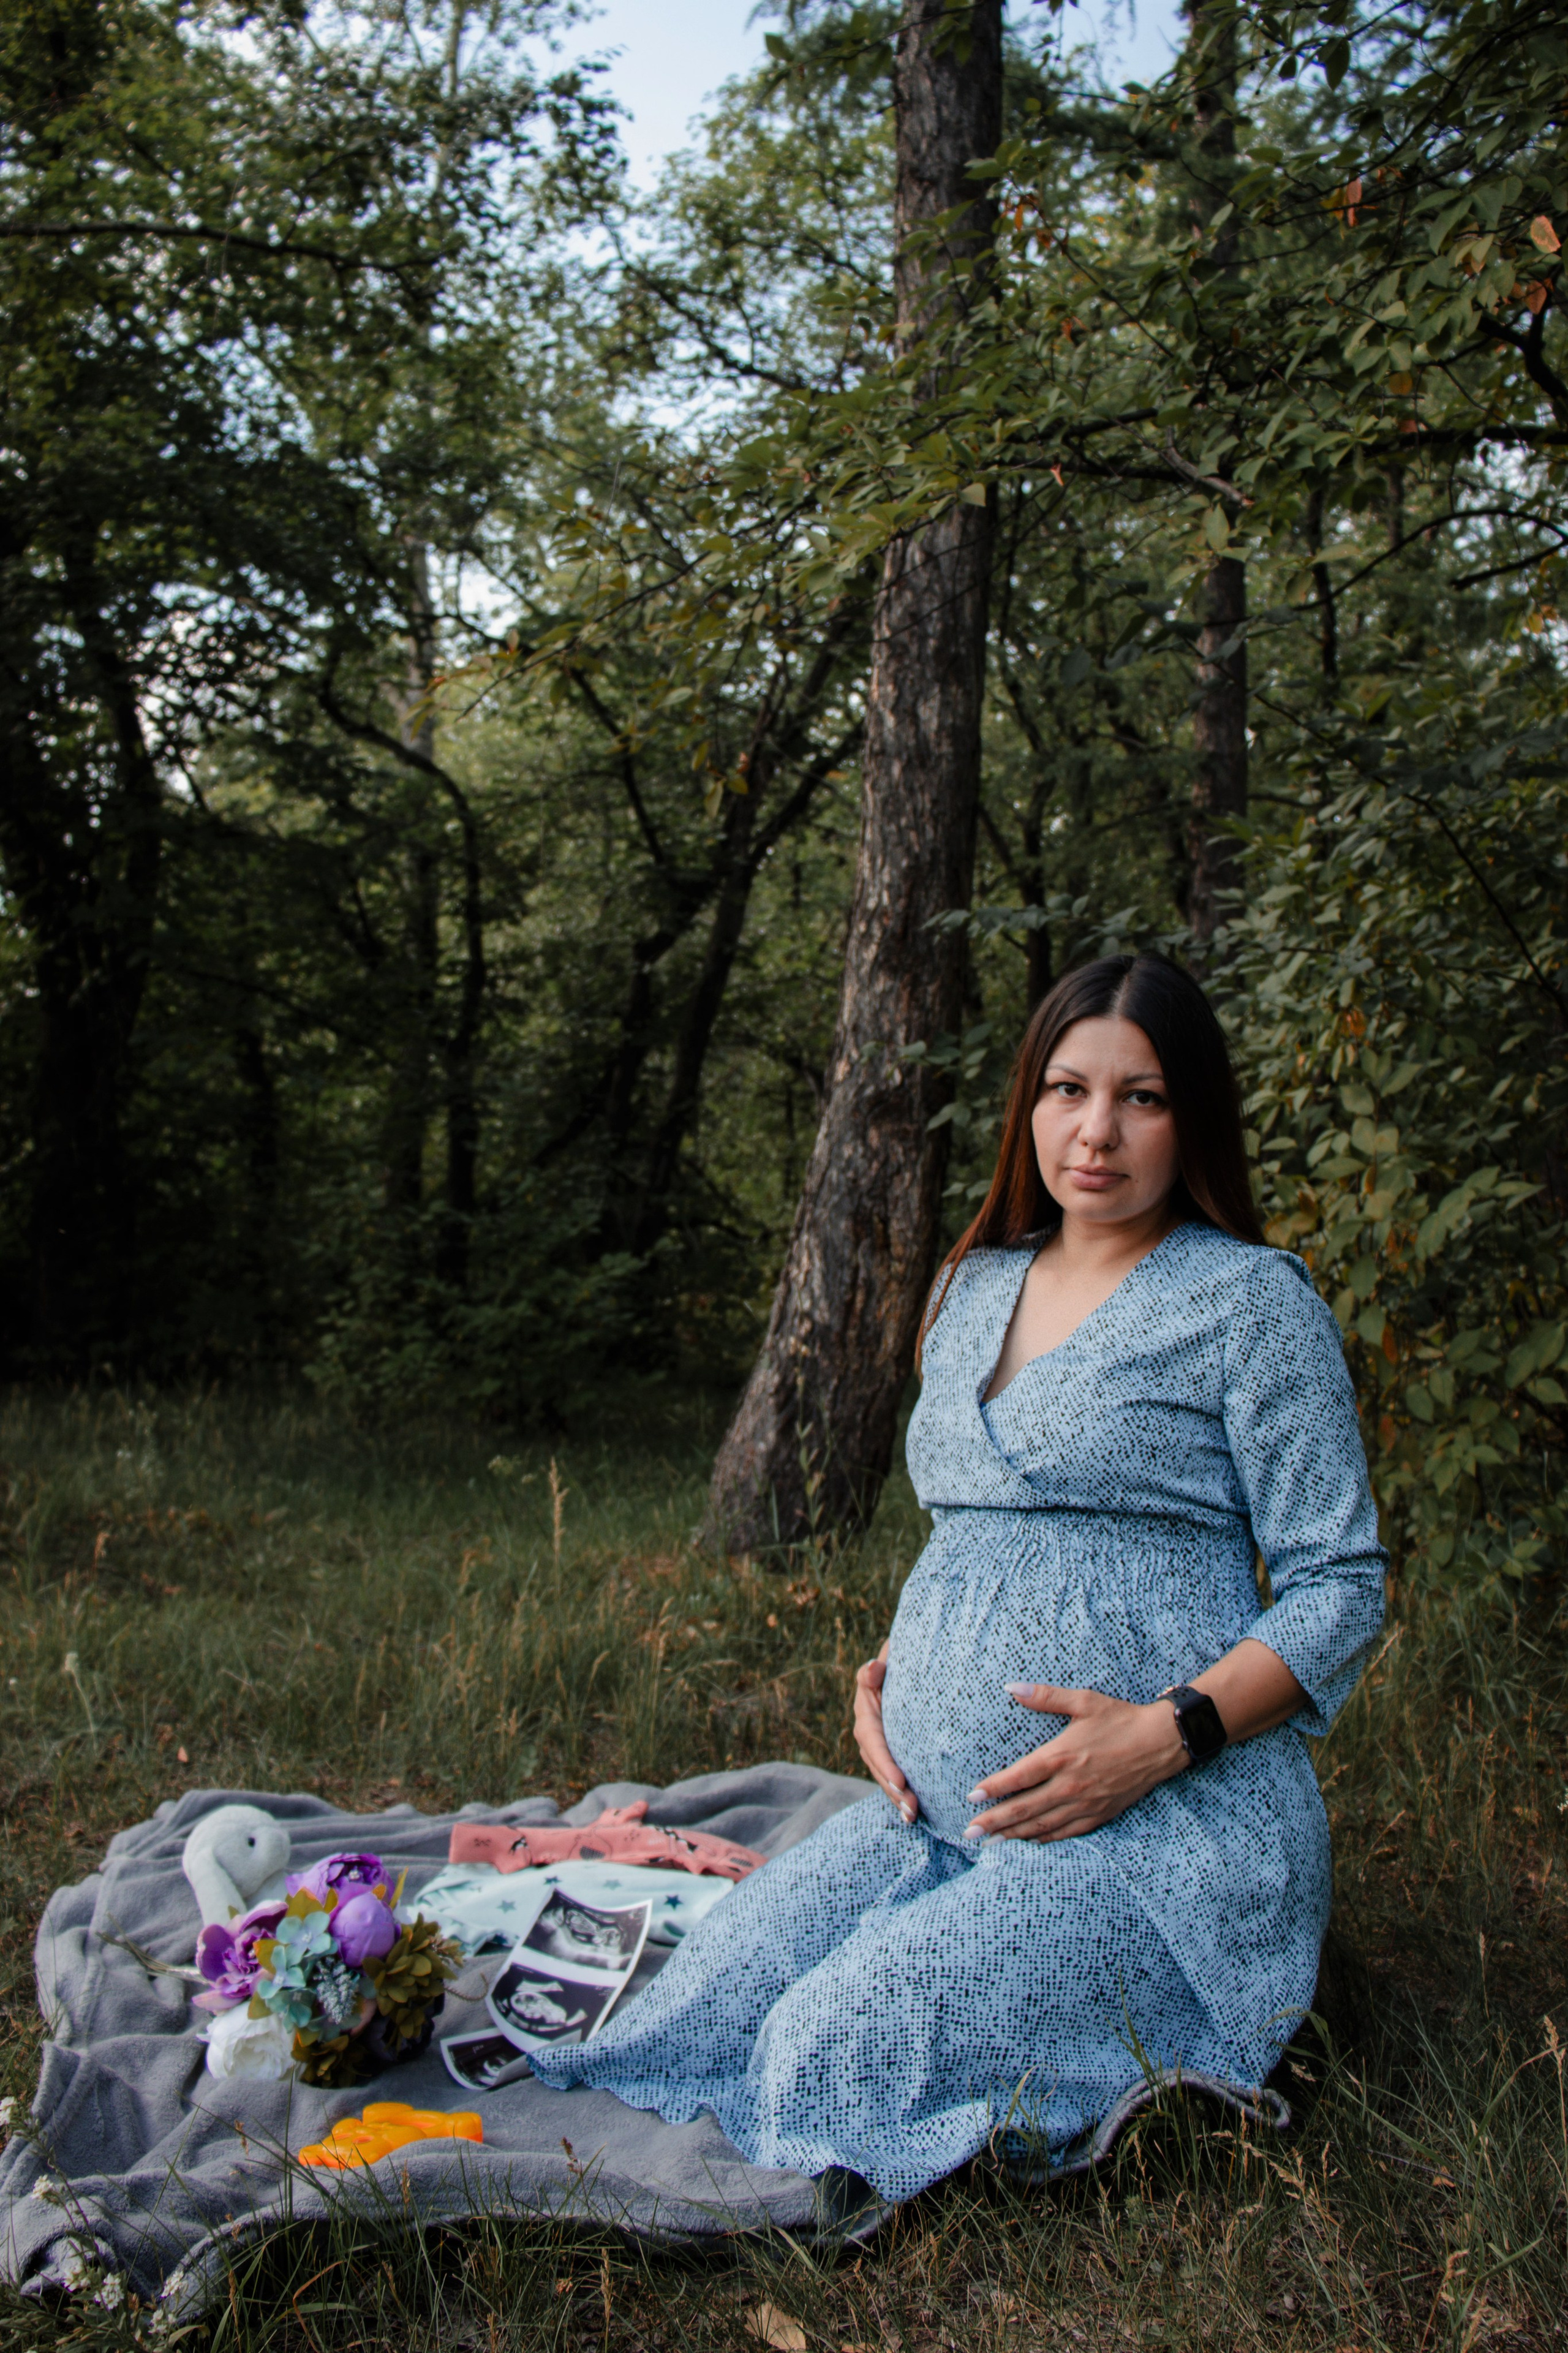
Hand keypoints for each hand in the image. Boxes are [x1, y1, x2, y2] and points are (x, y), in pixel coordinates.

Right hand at [853, 1644, 917, 1825]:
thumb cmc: (899, 1661)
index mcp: (867, 1711)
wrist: (905, 1666)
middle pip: (877, 1765)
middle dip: (892, 1788)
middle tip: (911, 1806)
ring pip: (884, 1776)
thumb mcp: (887, 1660)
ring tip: (913, 1816)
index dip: (884, 1763)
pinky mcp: (891, 1754)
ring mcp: (878, 1745)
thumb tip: (873, 1669)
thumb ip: (875, 1669)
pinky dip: (901, 1797)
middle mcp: (868, 1732)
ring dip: (897, 1798)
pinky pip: (892, 1777)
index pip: (872, 1741)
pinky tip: (913, 1816)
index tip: (901, 1781)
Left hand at [965, 1684, 1186, 1843]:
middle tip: (969, 1833)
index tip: (971, 1797)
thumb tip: (1010, 1687)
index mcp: (1061, 1756)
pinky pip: (1066, 1832)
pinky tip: (1028, 1843)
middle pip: (1023, 1809)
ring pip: (1042, 1826)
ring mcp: (1085, 1804)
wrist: (1161, 1743)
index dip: (993, 1789)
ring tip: (990, 1843)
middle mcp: (1070, 1785)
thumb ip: (1044, 1696)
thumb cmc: (1120, 1719)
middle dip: (994, 1822)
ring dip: (1013, 1836)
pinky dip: (1044, 1840)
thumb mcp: (1083, 1701)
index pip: (1018, 1778)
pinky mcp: (1099, 1814)